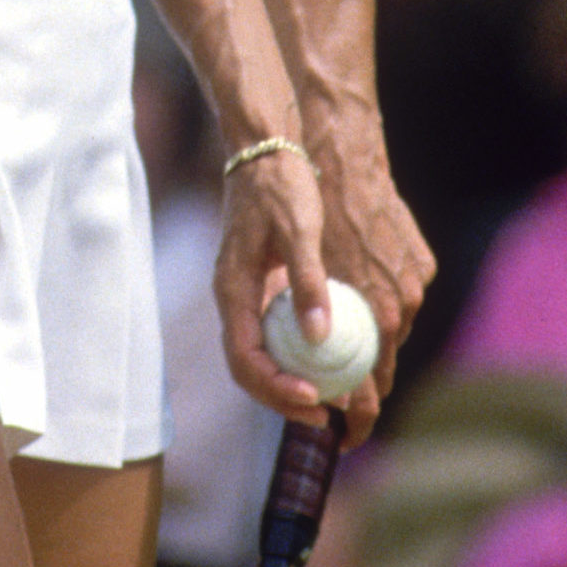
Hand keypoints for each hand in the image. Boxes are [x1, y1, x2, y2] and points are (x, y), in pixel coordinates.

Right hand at [213, 146, 334, 425]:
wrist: (266, 150)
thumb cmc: (282, 186)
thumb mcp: (300, 229)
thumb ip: (308, 280)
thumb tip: (320, 336)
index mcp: (233, 290)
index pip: (246, 359)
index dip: (276, 388)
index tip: (315, 399)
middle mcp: (234, 301)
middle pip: (250, 369)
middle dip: (285, 399)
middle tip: (330, 416)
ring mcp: (246, 297)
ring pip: (260, 358)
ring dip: (291, 385)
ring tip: (333, 402)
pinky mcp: (261, 290)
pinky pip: (274, 338)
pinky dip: (296, 360)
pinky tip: (329, 364)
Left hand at [305, 121, 432, 441]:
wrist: (342, 149)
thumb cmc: (310, 203)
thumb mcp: (297, 255)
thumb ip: (309, 301)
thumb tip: (316, 346)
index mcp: (382, 311)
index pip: (373, 386)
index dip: (356, 419)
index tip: (339, 437)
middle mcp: (405, 302)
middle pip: (383, 361)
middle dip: (360, 387)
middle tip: (333, 401)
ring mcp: (415, 281)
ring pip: (389, 328)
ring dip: (365, 340)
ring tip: (336, 347)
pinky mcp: (419, 261)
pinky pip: (396, 295)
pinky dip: (375, 301)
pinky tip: (350, 293)